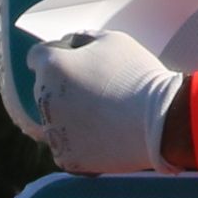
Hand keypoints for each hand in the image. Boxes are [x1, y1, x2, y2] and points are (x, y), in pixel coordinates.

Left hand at [27, 31, 184, 173]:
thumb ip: (84, 39)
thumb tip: (72, 44)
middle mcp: (44, 99)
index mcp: (52, 67)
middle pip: (44, 91)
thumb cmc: (137, 74)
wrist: (160, 120)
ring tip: (103, 118)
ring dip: (69, 118)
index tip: (69, 64)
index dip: (54, 57)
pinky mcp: (67, 158)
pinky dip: (79, 145)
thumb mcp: (112, 40)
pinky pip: (65, 149)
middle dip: (62, 89)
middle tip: (95, 92)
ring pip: (53, 123)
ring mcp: (54, 132)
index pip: (36, 58)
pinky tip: (103, 138)